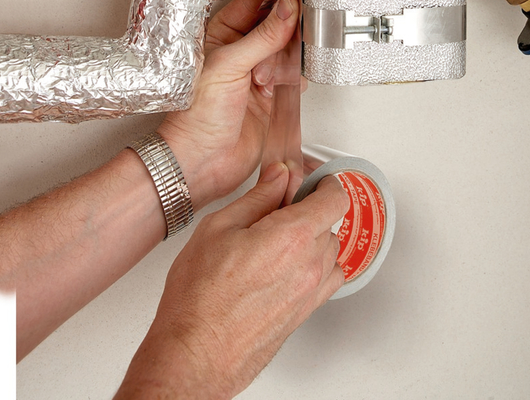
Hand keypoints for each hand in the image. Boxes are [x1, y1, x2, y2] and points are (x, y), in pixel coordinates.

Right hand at [114, 163, 347, 399]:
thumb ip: (257, 197)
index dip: (326, 182)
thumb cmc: (198, 297)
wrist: (195, 352)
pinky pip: (328, 278)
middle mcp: (308, 264)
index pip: (334, 198)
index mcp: (291, 236)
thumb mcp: (219, 227)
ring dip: (313, 237)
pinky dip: (317, 265)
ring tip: (278, 238)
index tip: (313, 179)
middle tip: (279, 207)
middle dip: (309, 208)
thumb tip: (278, 176)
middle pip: (330, 222)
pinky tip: (290, 263)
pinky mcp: (305, 314)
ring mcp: (310, 292)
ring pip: (329, 250)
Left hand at [157, 0, 299, 210]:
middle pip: (273, 21)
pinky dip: (297, 74)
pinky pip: (293, 73)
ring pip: (286, 46)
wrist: (201, 164)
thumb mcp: (230, 67)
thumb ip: (263, 36)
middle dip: (286, 25)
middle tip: (295, 26)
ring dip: (289, 53)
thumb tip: (287, 7)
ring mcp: (256, 71)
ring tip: (278, 67)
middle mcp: (238, 50)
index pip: (251, 0)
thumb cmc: (195, 119)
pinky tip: (289, 81)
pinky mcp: (271, 93)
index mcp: (219, 34)